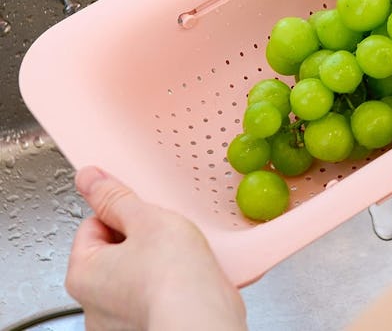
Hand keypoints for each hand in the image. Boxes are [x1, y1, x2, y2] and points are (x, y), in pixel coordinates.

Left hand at [66, 166, 245, 330]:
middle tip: (164, 231)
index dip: (122, 211)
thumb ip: (115, 197)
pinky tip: (186, 274)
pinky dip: (169, 282)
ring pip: (136, 272)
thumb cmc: (173, 276)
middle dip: (140, 237)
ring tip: (179, 254)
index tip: (143, 210)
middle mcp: (94, 304)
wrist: (203, 316)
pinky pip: (156, 292)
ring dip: (156, 260)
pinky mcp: (148, 324)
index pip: (94, 224)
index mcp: (83, 273)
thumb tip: (90, 179)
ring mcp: (120, 321)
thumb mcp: (145, 218)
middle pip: (114, 249)